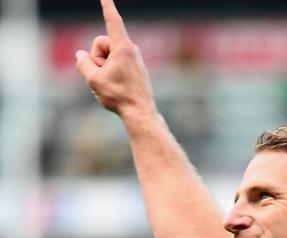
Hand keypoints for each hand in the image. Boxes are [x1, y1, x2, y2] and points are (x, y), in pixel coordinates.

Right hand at [76, 0, 155, 118]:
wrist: (140, 113)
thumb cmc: (119, 96)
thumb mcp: (93, 79)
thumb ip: (82, 63)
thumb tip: (81, 55)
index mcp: (123, 48)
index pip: (113, 22)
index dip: (108, 7)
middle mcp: (132, 50)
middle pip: (101, 44)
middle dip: (96, 58)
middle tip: (103, 76)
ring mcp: (135, 60)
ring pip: (107, 57)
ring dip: (103, 69)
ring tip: (111, 85)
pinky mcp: (135, 69)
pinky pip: (115, 66)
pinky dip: (110, 75)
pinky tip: (117, 90)